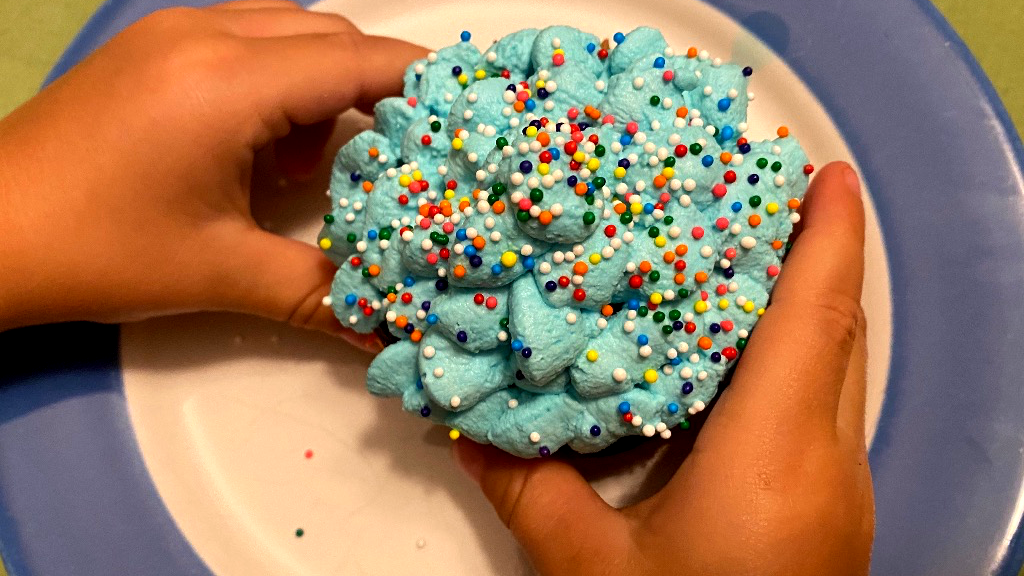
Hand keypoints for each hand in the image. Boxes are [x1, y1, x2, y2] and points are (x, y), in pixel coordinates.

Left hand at [0, 0, 422, 346]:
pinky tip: (262, 146)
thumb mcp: (219, 273)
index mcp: (228, 81)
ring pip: (287, 31)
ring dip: (320, 84)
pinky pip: (244, 39)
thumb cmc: (98, 250)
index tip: (464, 115)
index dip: (420, 83)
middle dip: (374, 87)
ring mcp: (171, 32)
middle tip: (399, 153)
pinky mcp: (151, 47)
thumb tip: (386, 332)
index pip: (355, 60)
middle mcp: (205, 32)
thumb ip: (317, 294)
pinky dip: (277, 82)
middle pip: (328, 34)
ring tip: (316, 160)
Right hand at [453, 162, 873, 575]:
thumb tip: (466, 435)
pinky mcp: (834, 509)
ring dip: (811, 306)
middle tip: (766, 199)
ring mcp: (841, 484)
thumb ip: (531, 494)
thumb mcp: (593, 572)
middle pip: (838, 330)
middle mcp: (827, 457)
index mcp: (774, 453)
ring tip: (755, 259)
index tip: (826, 171)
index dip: (826, 234)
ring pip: (841, 366)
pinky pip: (828, 405)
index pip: (815, 316)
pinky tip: (747, 360)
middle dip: (818, 255)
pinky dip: (801, 357)